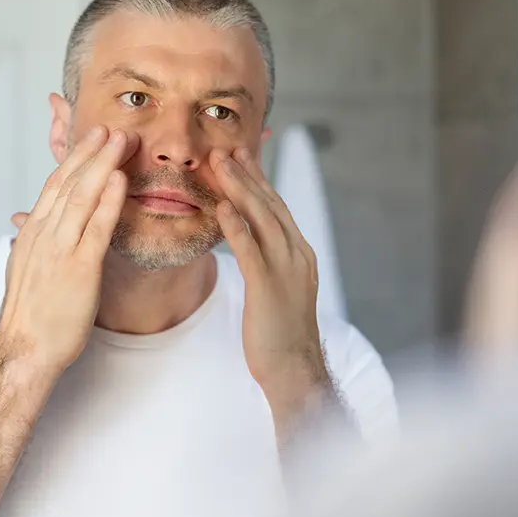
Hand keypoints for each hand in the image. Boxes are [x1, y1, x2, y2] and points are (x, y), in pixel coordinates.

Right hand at [0, 126, 138, 374]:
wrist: (24, 351)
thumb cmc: (30, 316)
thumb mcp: (26, 270)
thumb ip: (32, 242)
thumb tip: (27, 224)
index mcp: (32, 234)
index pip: (54, 186)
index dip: (74, 159)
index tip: (90, 139)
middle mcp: (43, 235)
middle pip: (68, 182)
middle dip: (90, 151)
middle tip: (110, 127)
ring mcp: (60, 250)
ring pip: (81, 196)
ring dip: (103, 164)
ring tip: (121, 141)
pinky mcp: (79, 268)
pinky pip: (96, 227)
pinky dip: (108, 200)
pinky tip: (120, 180)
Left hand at [209, 148, 327, 403]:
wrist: (295, 369)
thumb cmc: (282, 333)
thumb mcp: (281, 289)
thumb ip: (269, 262)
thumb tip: (253, 243)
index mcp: (300, 253)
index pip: (277, 207)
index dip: (258, 179)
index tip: (242, 155)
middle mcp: (297, 254)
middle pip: (270, 204)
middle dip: (247, 174)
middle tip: (226, 147)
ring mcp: (285, 269)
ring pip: (261, 218)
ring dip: (239, 188)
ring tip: (218, 163)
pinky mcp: (268, 287)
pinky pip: (250, 249)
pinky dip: (236, 225)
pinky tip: (221, 206)